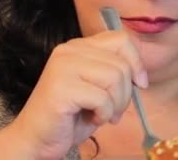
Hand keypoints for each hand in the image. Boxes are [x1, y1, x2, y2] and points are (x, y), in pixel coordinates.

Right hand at [8, 30, 147, 159]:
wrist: (37, 138)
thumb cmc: (70, 116)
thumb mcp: (97, 88)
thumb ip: (114, 73)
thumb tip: (140, 75)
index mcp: (79, 46)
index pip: (120, 39)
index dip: (136, 62)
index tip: (139, 84)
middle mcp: (69, 49)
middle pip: (121, 63)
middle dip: (126, 93)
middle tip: (113, 111)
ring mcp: (63, 66)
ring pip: (115, 77)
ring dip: (116, 104)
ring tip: (102, 114)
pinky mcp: (62, 86)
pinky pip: (102, 98)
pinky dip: (104, 114)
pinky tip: (91, 119)